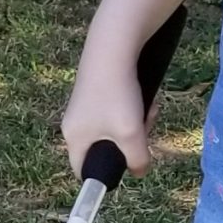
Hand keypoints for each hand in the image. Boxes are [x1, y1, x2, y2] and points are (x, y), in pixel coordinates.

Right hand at [60, 42, 149, 179]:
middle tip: (145, 129)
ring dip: (136, 123)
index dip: (104, 174)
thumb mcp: (132, 134)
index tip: (126, 166)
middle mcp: (73, 122)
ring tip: (149, 109)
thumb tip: (140, 172)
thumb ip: (137, 159)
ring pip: (114, 128)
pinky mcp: (95, 90)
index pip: (82, 170)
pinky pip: (115, 110)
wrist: (113, 48)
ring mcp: (84, 105)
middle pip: (104, 148)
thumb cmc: (117, 95)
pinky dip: (132, 108)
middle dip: (130, 143)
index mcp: (74, 138)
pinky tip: (145, 98)